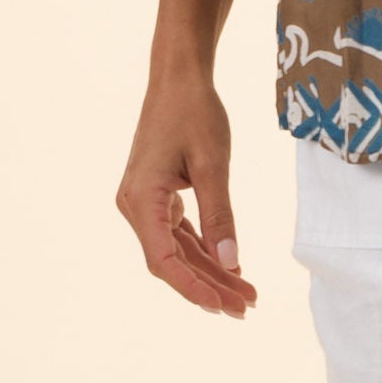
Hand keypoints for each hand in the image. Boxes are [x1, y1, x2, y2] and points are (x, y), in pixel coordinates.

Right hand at [116, 73, 258, 318]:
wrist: (178, 75)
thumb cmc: (194, 111)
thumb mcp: (212, 163)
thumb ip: (220, 215)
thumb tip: (231, 263)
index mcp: (140, 200)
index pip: (164, 261)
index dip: (194, 288)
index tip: (224, 306)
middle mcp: (135, 206)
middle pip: (171, 261)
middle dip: (209, 285)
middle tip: (247, 306)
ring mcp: (144, 201)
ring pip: (177, 249)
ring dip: (210, 271)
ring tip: (246, 293)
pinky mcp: (156, 195)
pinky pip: (178, 232)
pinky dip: (203, 249)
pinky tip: (229, 265)